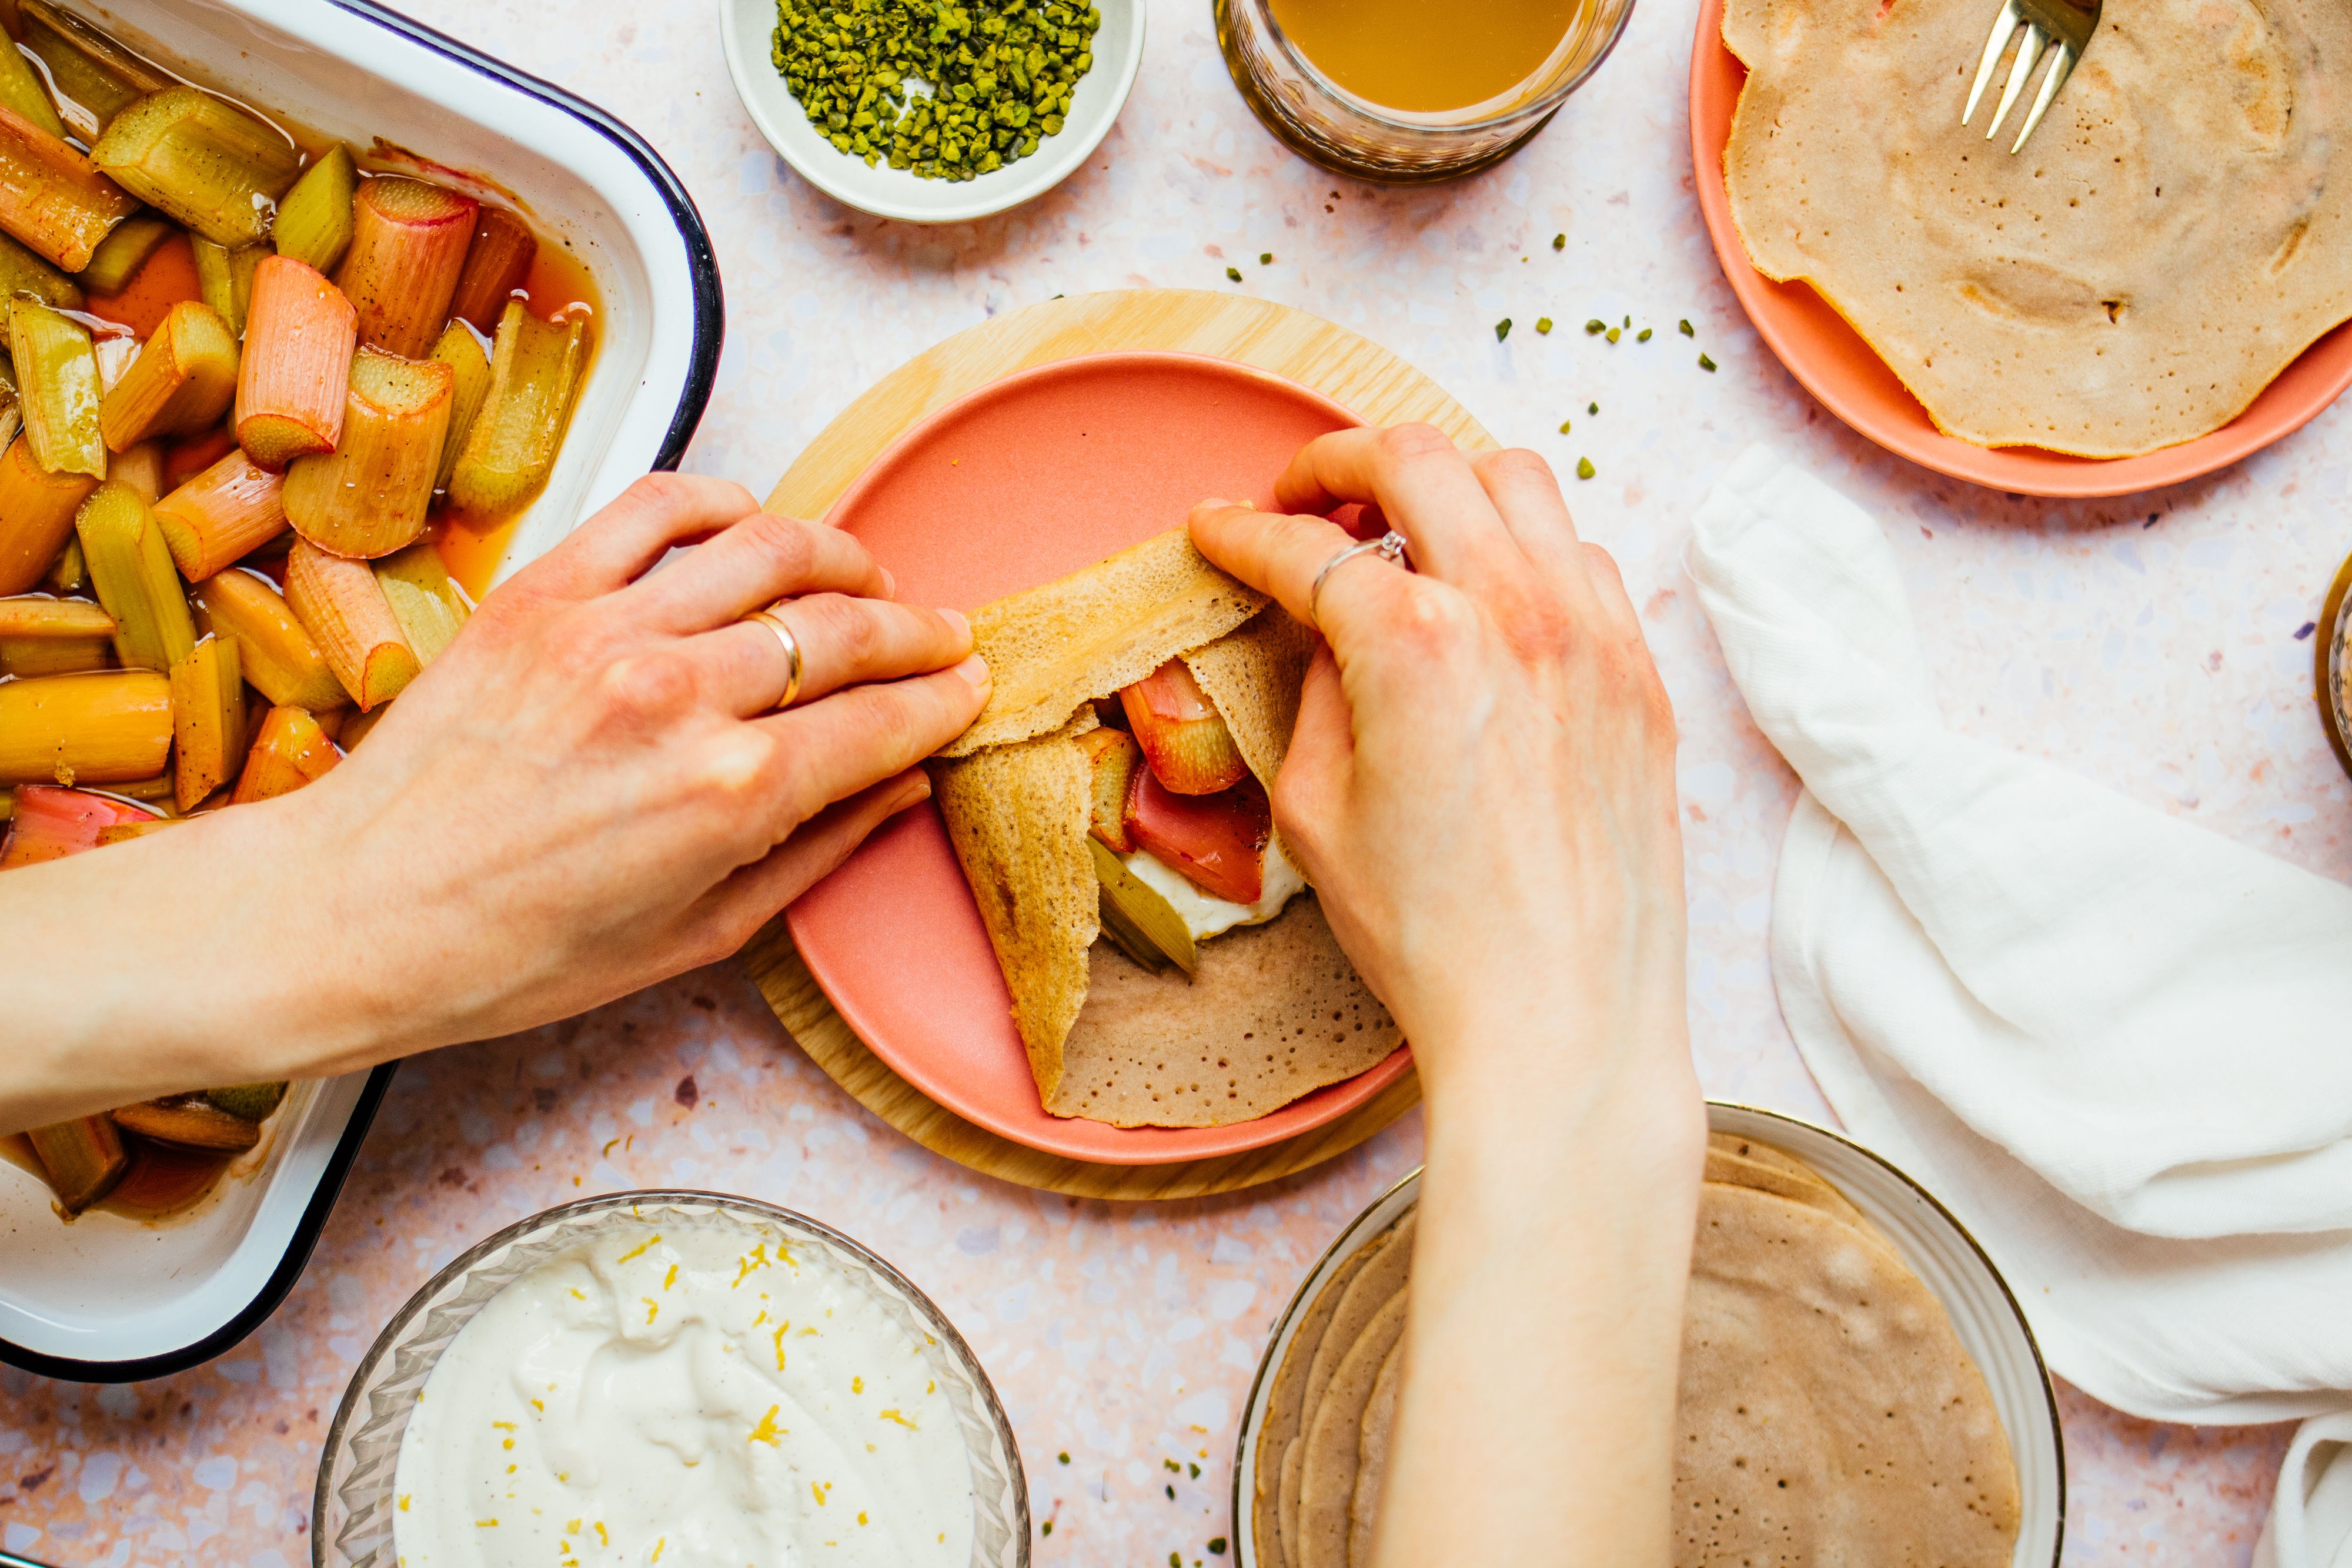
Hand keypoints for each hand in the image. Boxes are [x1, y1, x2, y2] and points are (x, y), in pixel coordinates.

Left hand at [0, 474, 987, 1127]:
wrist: (357, 913)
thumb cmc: (517, 950)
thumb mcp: (697, 935)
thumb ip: (814, 851)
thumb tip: (903, 789)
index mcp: (733, 793)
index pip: (885, 719)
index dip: (945, 700)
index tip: (970, 689)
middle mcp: (684, 695)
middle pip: (848, 628)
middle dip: (919, 630)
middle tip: (944, 635)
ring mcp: (610, 630)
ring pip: (772, 548)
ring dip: (842, 558)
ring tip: (866, 578)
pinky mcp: (544, 590)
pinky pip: (662, 507)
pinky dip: (726, 503)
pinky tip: (753, 527)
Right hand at [1189, 425, 1687, 1105]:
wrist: (1561, 1018)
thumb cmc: (1430, 936)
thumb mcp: (1316, 812)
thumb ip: (1317, 691)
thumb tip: (1333, 630)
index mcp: (1414, 644)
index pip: (1303, 548)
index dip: (1241, 534)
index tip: (1217, 533)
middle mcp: (1513, 610)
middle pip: (1415, 459)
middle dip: (1338, 461)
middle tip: (1302, 499)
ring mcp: (1592, 634)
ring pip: (1516, 480)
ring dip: (1445, 486)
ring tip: (1404, 534)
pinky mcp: (1639, 674)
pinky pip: (1581, 555)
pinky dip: (1524, 547)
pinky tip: (1491, 599)